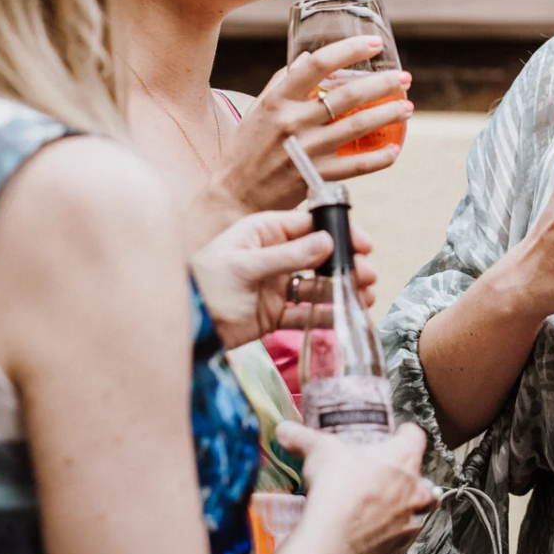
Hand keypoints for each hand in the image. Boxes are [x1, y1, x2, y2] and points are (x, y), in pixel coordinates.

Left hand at [187, 208, 378, 350]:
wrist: (185, 327)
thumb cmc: (205, 287)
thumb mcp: (245, 266)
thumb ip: (287, 255)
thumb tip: (327, 241)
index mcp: (262, 233)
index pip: (308, 225)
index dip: (338, 232)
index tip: (363, 243)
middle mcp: (272, 256)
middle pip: (318, 256)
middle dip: (345, 264)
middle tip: (368, 275)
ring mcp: (274, 285)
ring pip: (316, 285)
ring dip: (341, 289)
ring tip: (365, 297)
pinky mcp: (273, 314)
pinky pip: (305, 312)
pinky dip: (326, 314)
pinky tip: (345, 316)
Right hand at [209, 36, 414, 215]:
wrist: (236, 195)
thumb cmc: (246, 150)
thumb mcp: (258, 109)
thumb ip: (281, 82)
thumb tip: (307, 58)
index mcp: (278, 100)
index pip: (317, 65)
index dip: (349, 50)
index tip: (373, 43)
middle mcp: (293, 122)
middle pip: (348, 95)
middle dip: (383, 83)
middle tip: (403, 78)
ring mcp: (307, 150)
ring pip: (358, 126)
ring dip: (388, 115)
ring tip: (406, 107)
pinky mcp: (316, 176)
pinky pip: (357, 165)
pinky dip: (380, 158)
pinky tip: (395, 149)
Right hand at [279, 424, 437, 553]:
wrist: (332, 538)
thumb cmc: (335, 487)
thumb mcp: (318, 451)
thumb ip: (303, 437)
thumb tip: (285, 429)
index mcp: (402, 457)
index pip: (415, 436)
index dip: (404, 433)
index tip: (396, 434)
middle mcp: (415, 488)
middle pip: (421, 475)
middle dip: (406, 474)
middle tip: (384, 475)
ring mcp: (411, 519)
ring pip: (420, 509)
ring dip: (406, 506)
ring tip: (385, 506)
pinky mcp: (401, 546)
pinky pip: (403, 538)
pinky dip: (393, 534)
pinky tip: (375, 533)